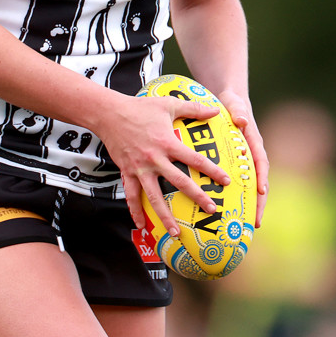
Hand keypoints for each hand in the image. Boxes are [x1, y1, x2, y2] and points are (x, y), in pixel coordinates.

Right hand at [99, 93, 231, 236]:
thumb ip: (193, 109)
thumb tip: (215, 111)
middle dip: (197, 197)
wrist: (109, 114)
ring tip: (176, 232)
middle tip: (211, 210)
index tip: (226, 182)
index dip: (212, 171)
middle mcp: (155, 159)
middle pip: (179, 182)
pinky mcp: (127, 172)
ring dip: (165, 216)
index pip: (194, 160)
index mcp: (167, 142)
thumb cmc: (140, 107)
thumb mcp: (168, 104)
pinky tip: (140, 225)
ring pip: (154, 196)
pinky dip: (135, 211)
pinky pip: (131, 195)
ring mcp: (140, 168)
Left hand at [217, 89, 268, 227]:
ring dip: (250, 205)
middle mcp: (253, 155)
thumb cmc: (233, 104)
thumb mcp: (234, 104)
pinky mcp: (237, 165)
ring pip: (250, 187)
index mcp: (255, 143)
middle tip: (256, 222)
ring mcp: (246, 162)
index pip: (261, 163)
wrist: (231, 103)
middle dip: (259, 203)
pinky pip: (239, 183)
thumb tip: (242, 121)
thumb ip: (238, 111)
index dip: (262, 178)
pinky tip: (228, 211)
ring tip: (245, 226)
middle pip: (260, 182)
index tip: (262, 193)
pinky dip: (237, 197)